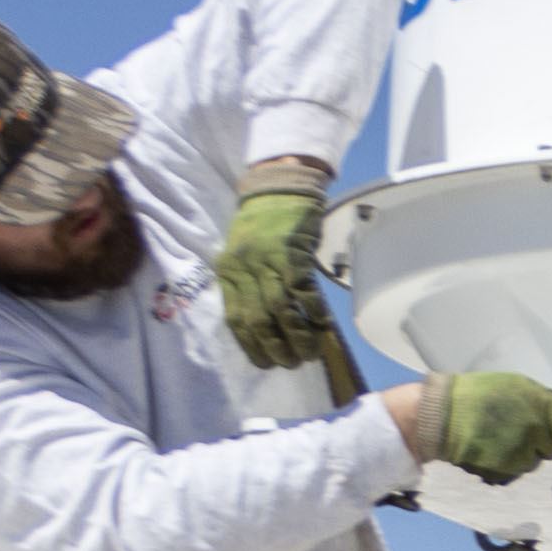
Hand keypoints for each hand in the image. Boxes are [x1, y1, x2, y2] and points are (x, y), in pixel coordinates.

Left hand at [215, 178, 341, 372]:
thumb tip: (263, 324)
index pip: (236, 320)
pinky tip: (323, 326)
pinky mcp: (291, 253)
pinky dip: (313, 312)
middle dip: (276, 349)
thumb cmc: (262, 224)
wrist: (277, 186)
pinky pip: (303, 291)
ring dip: (297, 337)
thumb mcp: (241, 255)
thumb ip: (245, 284)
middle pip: (258, 321)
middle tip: (292, 363)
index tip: (267, 363)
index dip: (252, 347)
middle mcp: (243, 269)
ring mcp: (267, 261)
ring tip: (310, 353)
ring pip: (280, 311)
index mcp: (228, 272)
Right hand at [396, 367, 551, 481]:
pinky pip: (518, 470)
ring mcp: (521, 456)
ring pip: (536, 461)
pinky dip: (510, 462)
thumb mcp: (521, 385)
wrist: (443, 417)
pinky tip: (495, 447)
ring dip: (527, 451)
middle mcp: (536, 434)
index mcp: (542, 409)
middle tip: (522, 426)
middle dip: (545, 439)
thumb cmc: (481, 395)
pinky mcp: (506, 472)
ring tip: (504, 435)